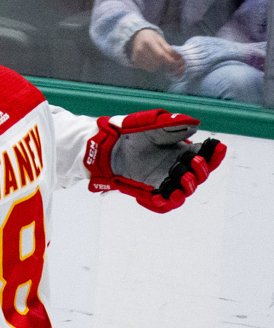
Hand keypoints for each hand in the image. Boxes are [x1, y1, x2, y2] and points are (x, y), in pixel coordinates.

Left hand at [84, 110, 225, 212]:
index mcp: (185, 153)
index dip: (214, 153)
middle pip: (199, 176)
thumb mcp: (154, 125)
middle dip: (201, 169)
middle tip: (194, 160)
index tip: (217, 145)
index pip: (207, 156)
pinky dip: (163, 202)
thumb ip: (173, 124)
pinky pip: (163, 204)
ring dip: (187, 186)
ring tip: (182, 177)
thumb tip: (195, 125)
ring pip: (184, 192)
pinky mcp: (151, 191)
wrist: (110, 145)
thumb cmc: (134, 133)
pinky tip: (158, 196)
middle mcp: (179, 169)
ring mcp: (166, 181)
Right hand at [127, 28, 184, 75]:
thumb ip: (168, 49)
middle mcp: (140, 49)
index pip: (160, 55)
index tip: (174, 62)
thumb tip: (178, 57)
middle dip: (163, 62)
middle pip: (156, 62)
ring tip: (157, 59)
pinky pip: (147, 68)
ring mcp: (136, 56)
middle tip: (165, 59)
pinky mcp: (134, 61)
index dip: (168, 60)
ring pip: (152, 67)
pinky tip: (151, 60)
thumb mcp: (160, 40)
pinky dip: (151, 66)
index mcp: (148, 42)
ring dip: (157, 65)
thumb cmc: (151, 38)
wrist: (136, 36)